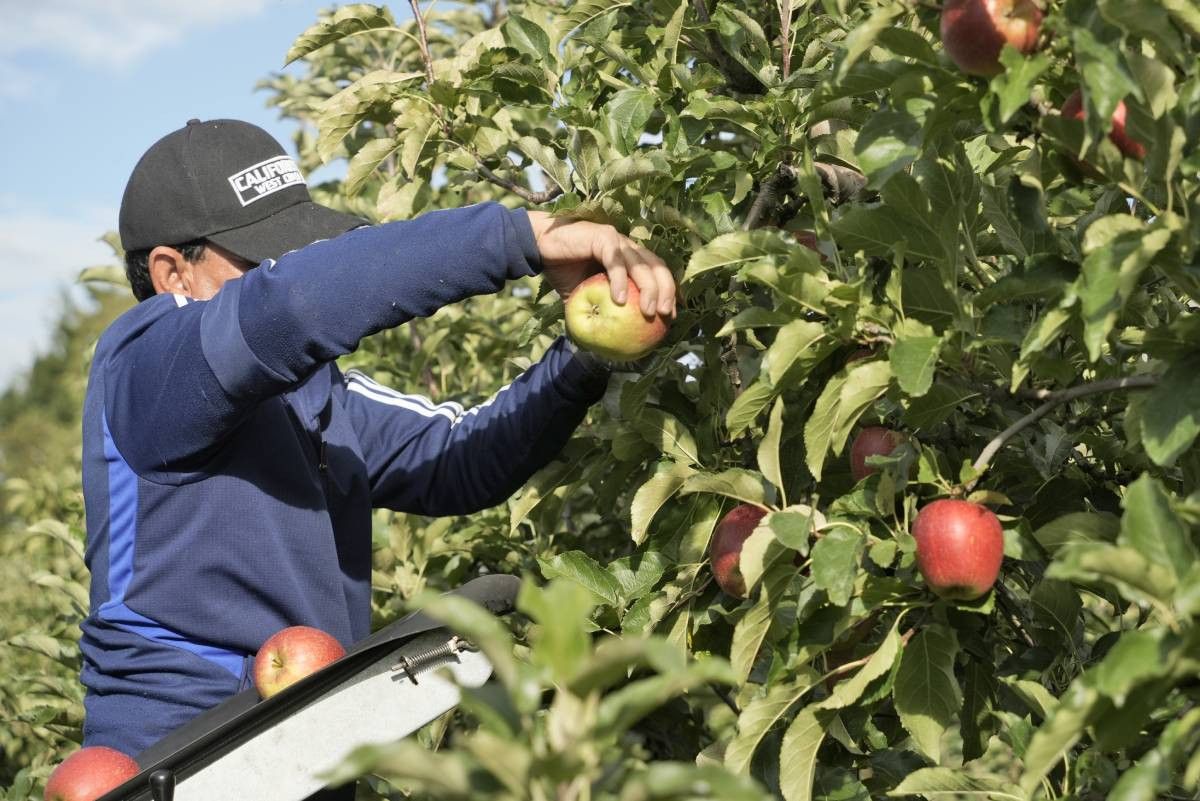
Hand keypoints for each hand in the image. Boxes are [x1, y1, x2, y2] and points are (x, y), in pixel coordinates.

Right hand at [526, 211, 676, 317]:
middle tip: (665, 315)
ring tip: (649, 312)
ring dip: (649, 289)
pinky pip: (615, 261)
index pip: (657, 272)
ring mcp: (616, 240)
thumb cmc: (563, 272)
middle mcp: (627, 247)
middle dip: (666, 291)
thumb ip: (598, 313)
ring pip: (641, 264)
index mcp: (629, 257)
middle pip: (657, 267)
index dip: (669, 292)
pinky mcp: (602, 237)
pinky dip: (620, 280)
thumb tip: (606, 344)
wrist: (539, 248)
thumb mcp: (584, 298)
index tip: (670, 315)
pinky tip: (620, 300)